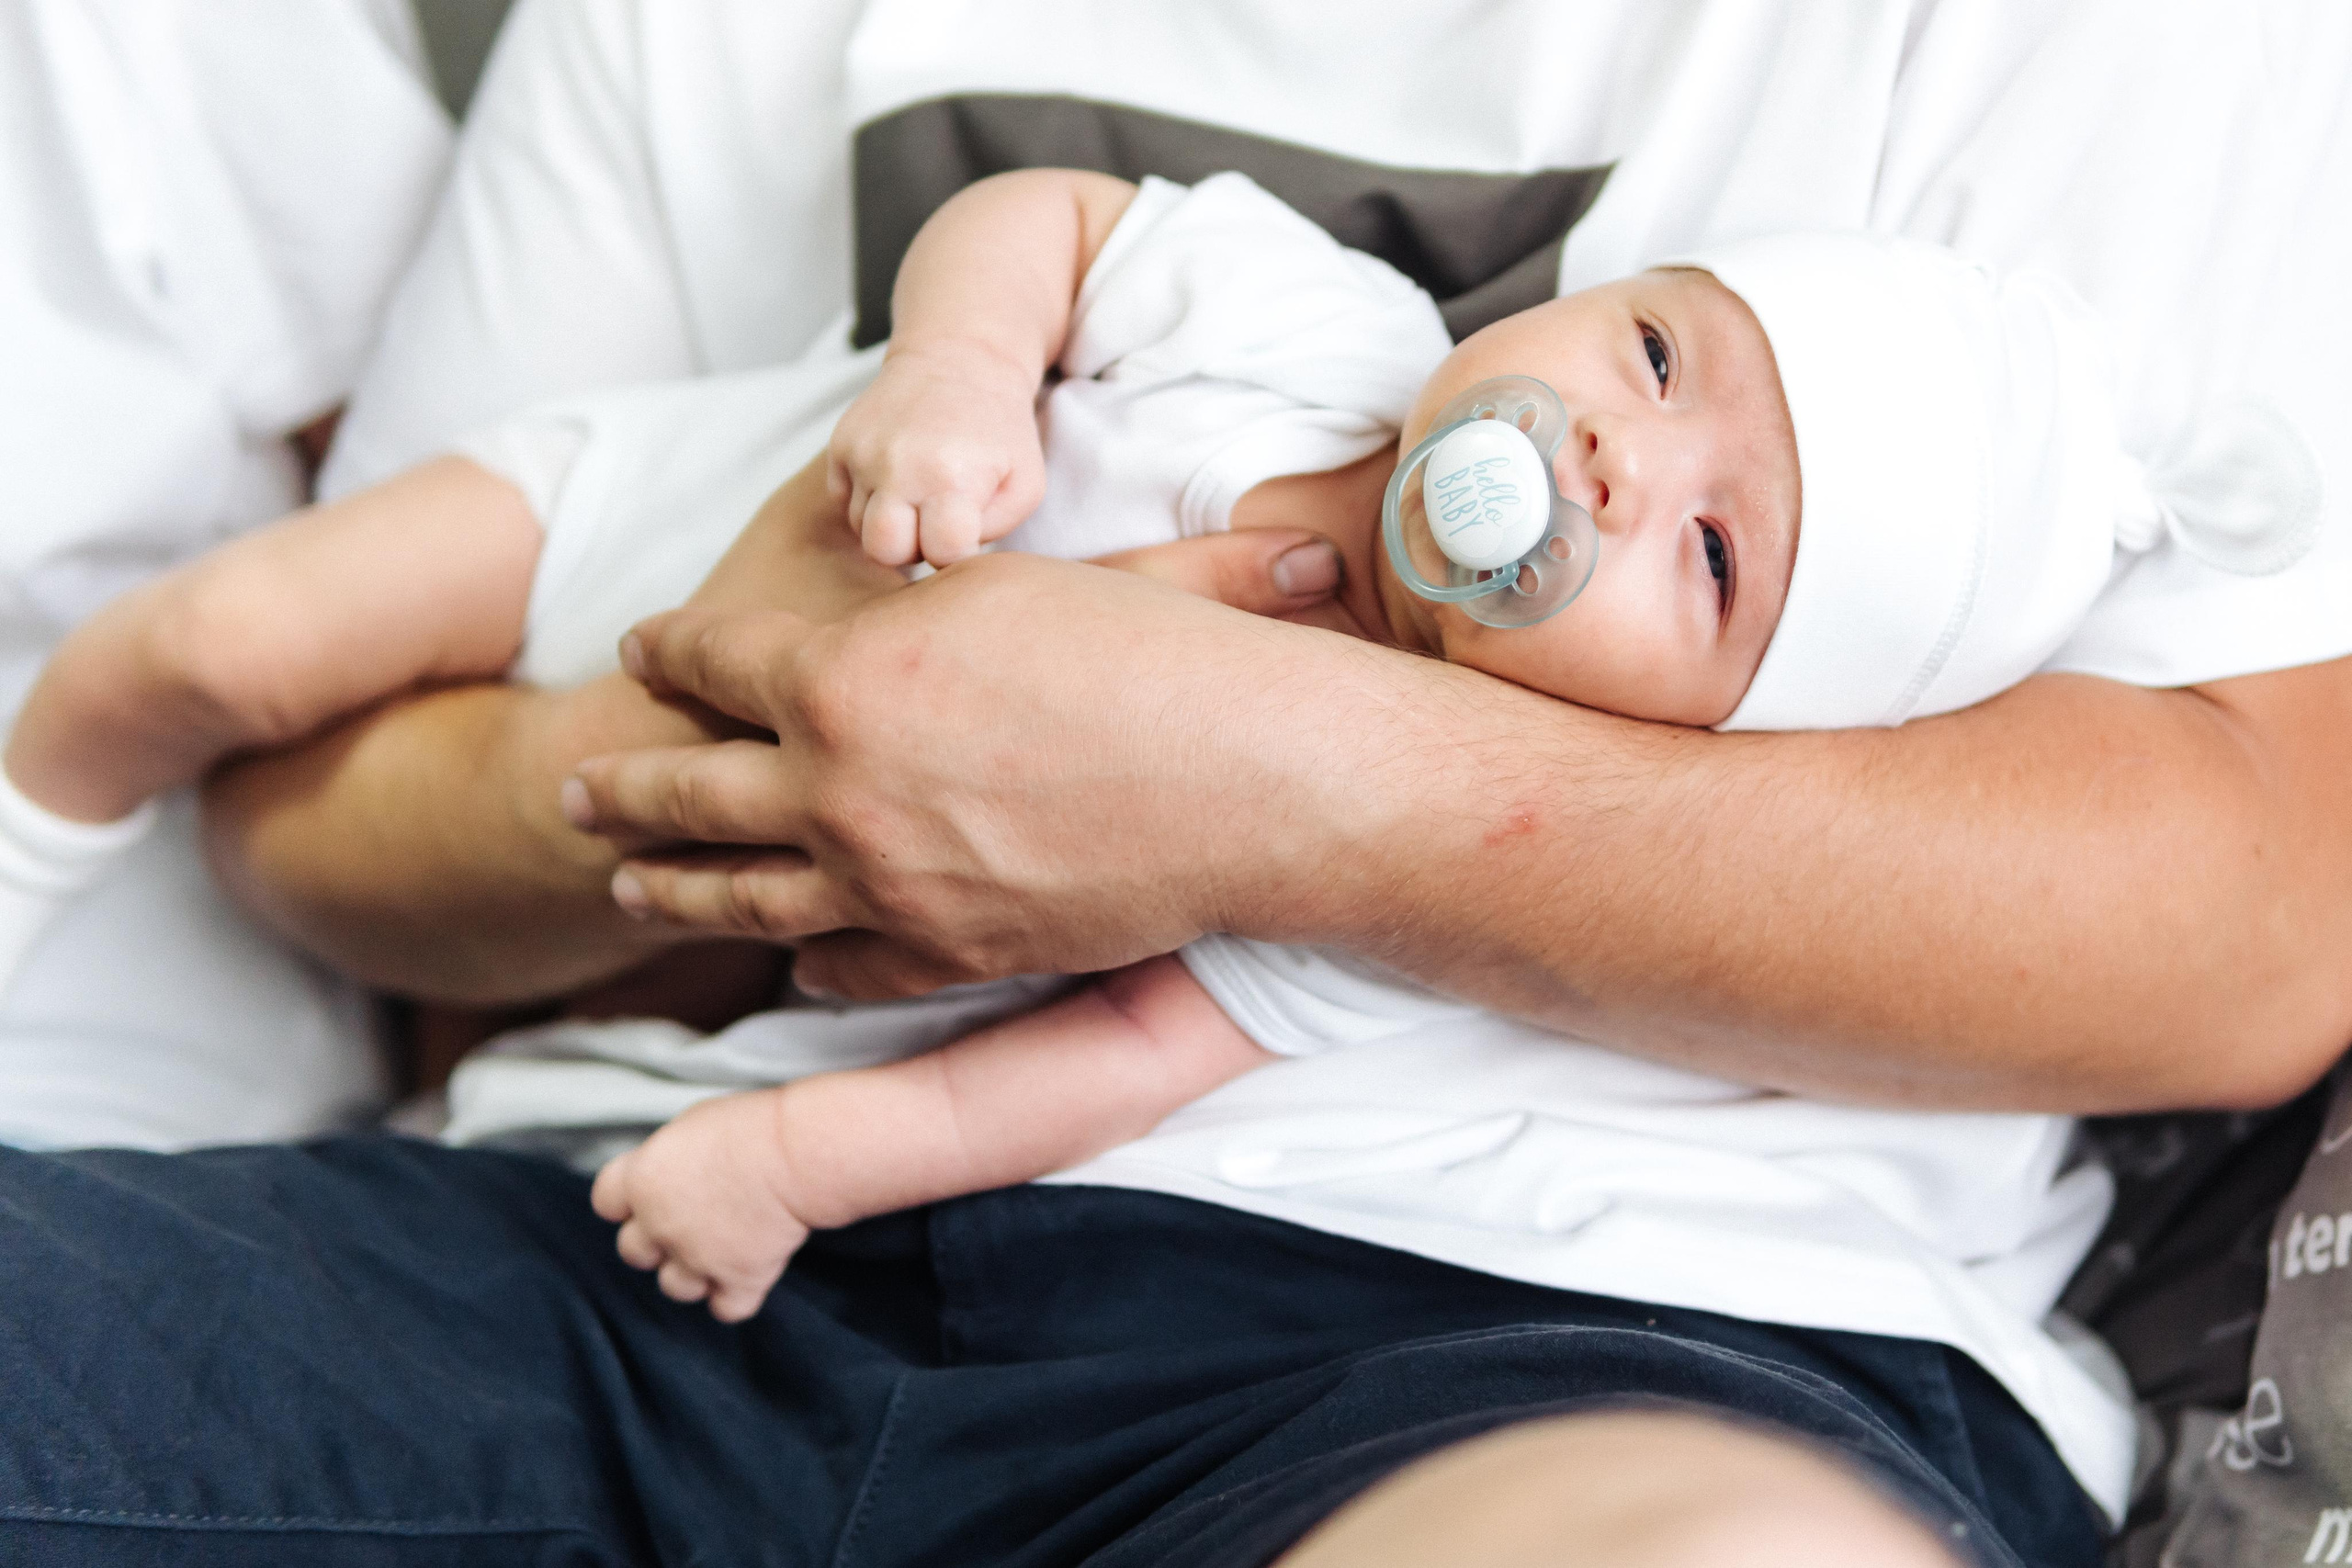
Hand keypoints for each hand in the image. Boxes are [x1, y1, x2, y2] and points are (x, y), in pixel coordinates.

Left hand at [562, 531, 1364, 999]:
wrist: (1252, 787)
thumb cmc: (1156, 661)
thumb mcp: (1017, 587)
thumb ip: (917, 605)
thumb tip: (881, 596)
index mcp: (848, 674)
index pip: (716, 657)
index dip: (670, 649)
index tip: (642, 649)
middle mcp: (840, 788)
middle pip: (690, 789)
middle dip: (623, 782)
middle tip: (577, 786)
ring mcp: (885, 885)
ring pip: (738, 895)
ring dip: (668, 888)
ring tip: (624, 885)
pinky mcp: (944, 956)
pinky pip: (843, 966)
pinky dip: (805, 961)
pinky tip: (786, 962)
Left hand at [589, 1090, 810, 1321]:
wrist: (798, 1153)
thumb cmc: (753, 1126)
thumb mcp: (691, 1125)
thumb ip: (666, 1160)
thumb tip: (668, 1175)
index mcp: (643, 1179)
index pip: (605, 1202)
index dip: (627, 1201)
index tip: (646, 1197)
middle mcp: (660, 1224)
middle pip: (634, 1251)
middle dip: (656, 1241)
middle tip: (689, 1222)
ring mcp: (697, 1257)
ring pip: (675, 1287)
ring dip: (693, 1272)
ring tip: (721, 1248)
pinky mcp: (738, 1279)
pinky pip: (726, 1308)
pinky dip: (735, 1296)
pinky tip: (746, 1275)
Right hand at [825, 344, 1045, 567]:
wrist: (958, 359)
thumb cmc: (998, 429)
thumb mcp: (1025, 482)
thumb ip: (996, 529)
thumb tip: (952, 552)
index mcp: (952, 478)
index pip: (941, 553)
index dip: (954, 552)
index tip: (963, 530)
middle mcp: (900, 467)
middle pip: (883, 551)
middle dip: (910, 548)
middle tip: (933, 521)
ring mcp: (864, 454)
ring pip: (861, 527)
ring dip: (891, 521)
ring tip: (918, 493)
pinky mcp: (841, 443)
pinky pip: (842, 498)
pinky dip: (867, 497)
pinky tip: (897, 476)